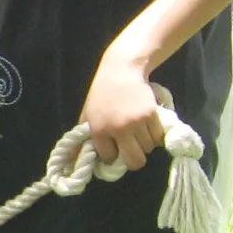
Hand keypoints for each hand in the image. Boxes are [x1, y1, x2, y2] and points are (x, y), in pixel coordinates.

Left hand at [80, 50, 163, 174]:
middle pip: (135, 161)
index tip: (115, 151)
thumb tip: (74, 160)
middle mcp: (118, 129)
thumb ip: (82, 138)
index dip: (112, 157)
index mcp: (99, 130)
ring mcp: (136, 122)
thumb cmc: (101, 94)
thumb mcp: (86, 115)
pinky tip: (147, 127)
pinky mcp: (151, 115)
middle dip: (134, 160)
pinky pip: (158, 137)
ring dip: (145, 145)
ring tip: (138, 133)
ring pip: (148, 148)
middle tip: (133, 151)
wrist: (121, 71)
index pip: (110, 158)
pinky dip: (155, 136)